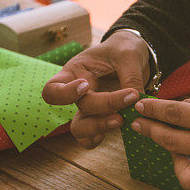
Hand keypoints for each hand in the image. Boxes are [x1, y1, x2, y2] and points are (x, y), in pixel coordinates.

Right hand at [41, 30, 148, 148]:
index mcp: (75, 72)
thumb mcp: (129, 55)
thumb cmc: (124, 50)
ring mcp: (87, 108)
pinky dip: (98, 139)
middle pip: (80, 108)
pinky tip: (116, 130)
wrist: (133, 56)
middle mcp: (77, 93)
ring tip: (122, 120)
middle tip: (130, 98)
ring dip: (100, 127)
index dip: (65, 94)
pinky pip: (89, 138)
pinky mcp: (100, 118)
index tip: (85, 85)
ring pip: (80, 128)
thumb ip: (131, 78)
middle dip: (105, 106)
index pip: (53, 89)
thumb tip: (136, 102)